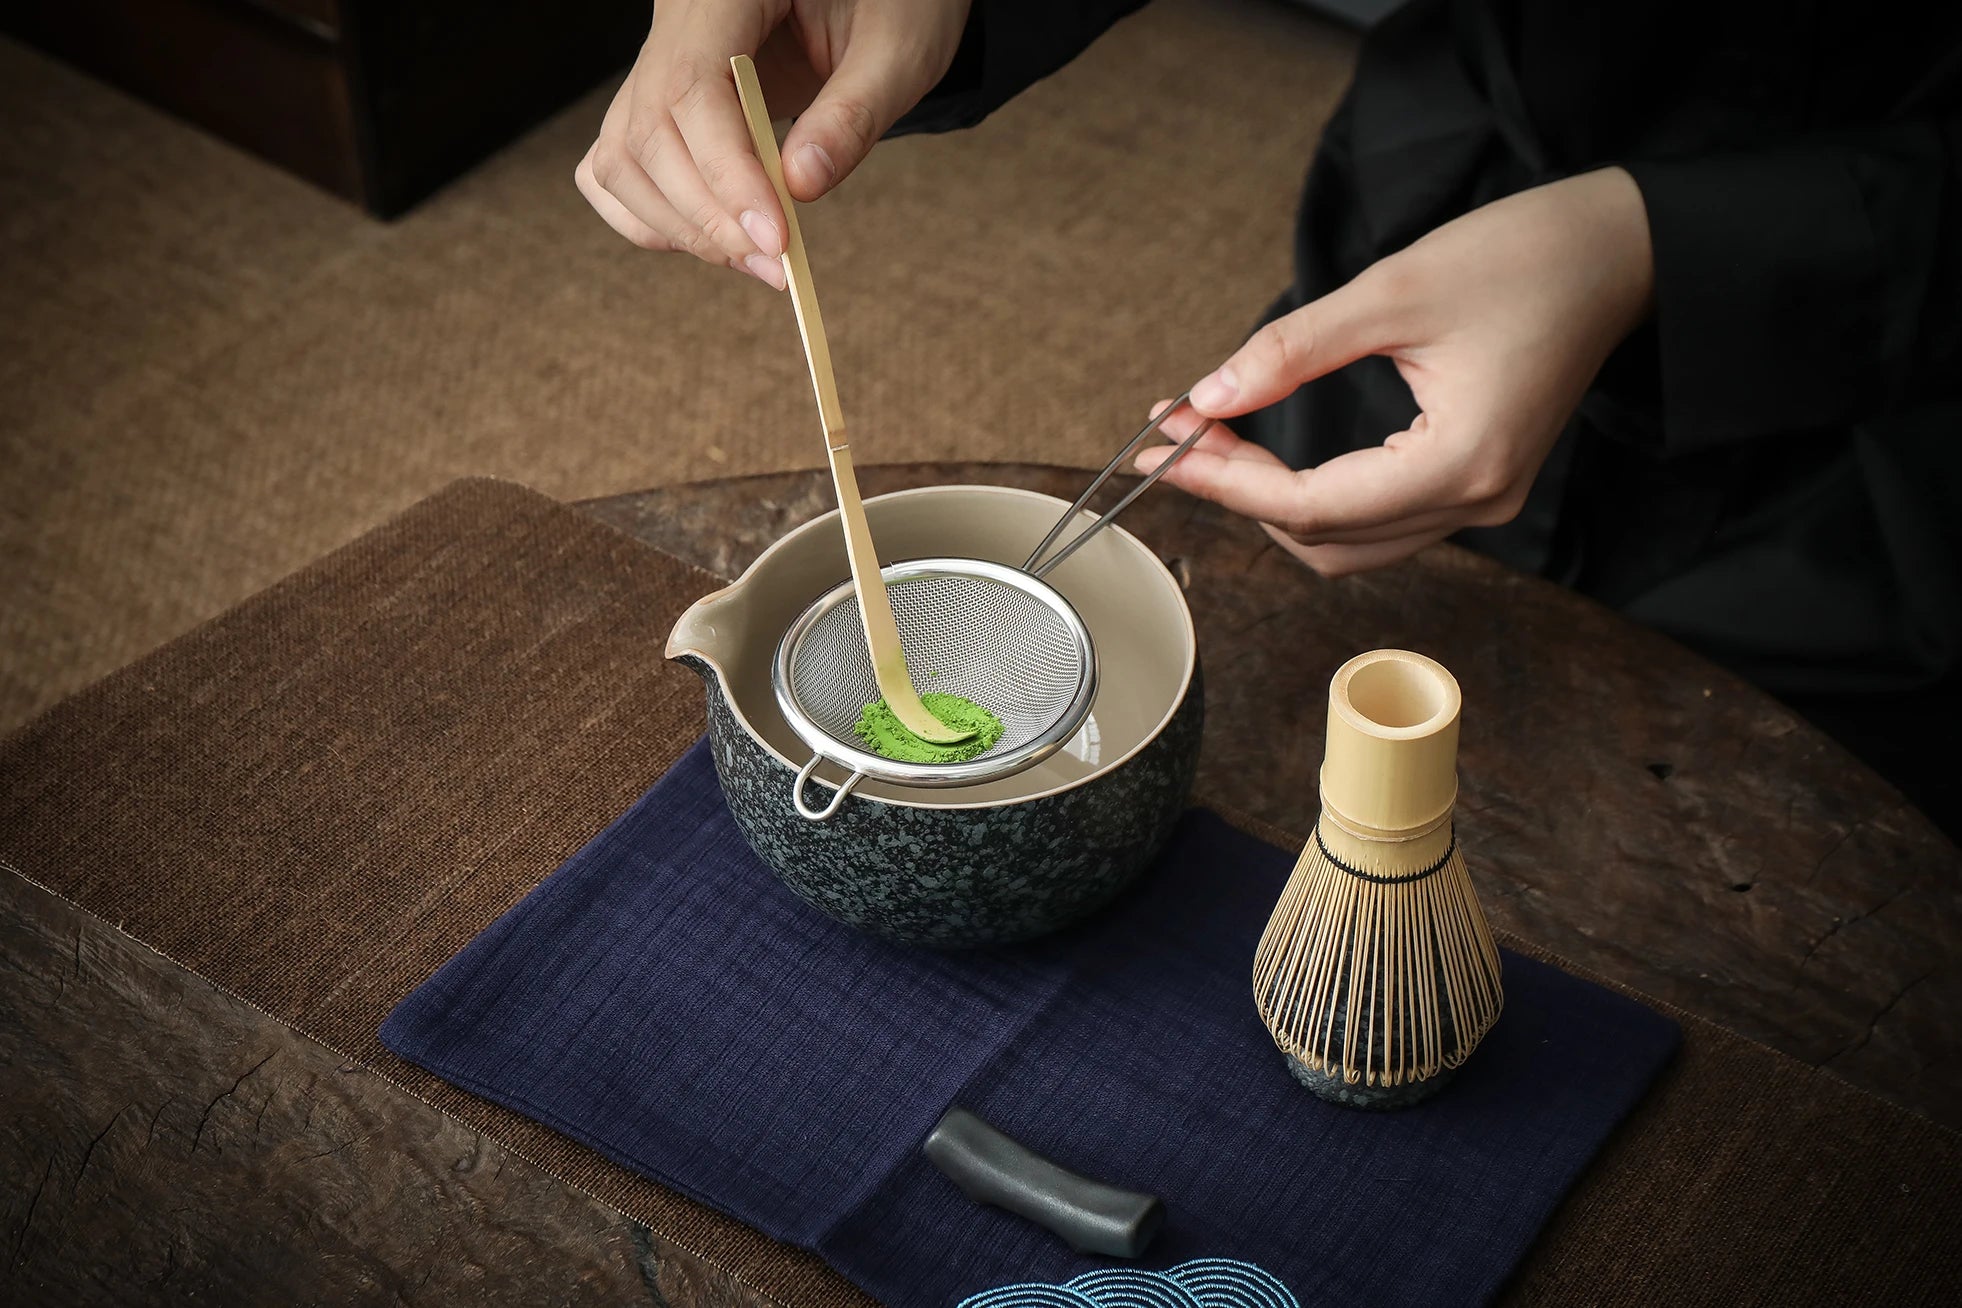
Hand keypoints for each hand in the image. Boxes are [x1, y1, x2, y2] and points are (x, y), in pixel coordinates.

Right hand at [575, 0, 971, 287]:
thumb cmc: (895, 0)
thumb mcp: (897, 48)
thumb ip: (851, 116)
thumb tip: (800, 188)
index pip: (690, 89)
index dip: (725, 173)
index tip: (775, 237)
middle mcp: (673, 21)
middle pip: (646, 133)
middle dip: (708, 216)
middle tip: (777, 267)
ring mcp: (659, 60)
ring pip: (622, 157)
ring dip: (682, 227)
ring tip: (760, 261)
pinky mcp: (664, 98)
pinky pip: (621, 163)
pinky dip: (654, 215)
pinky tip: (718, 241)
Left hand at [1137, 167, 1654, 575]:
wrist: (1617, 251)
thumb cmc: (1524, 257)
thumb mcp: (1393, 290)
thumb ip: (1292, 351)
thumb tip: (1207, 396)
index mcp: (1461, 463)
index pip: (1312, 507)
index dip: (1226, 482)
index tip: (1162, 446)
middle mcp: (1476, 501)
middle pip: (1323, 539)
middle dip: (1237, 492)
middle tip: (1176, 436)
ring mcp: (1482, 500)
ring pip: (1348, 543)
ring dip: (1272, 503)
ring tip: (1211, 442)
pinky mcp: (1478, 483)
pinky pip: (1378, 519)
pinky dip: (1315, 497)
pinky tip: (1270, 455)